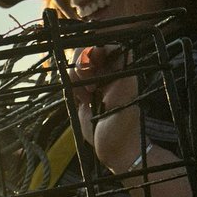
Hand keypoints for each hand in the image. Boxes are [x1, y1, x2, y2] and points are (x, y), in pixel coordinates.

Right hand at [69, 45, 142, 172]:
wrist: (114, 150)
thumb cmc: (123, 129)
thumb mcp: (125, 102)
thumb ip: (122, 78)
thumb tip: (125, 52)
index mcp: (122, 71)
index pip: (109, 46)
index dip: (97, 49)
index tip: (93, 65)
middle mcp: (108, 73)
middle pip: (89, 50)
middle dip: (82, 64)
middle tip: (89, 85)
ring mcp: (94, 82)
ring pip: (77, 64)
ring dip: (75, 77)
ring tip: (86, 95)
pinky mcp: (82, 93)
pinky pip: (71, 80)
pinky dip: (71, 87)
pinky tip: (81, 100)